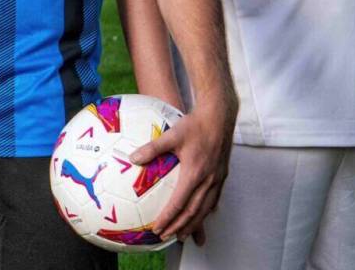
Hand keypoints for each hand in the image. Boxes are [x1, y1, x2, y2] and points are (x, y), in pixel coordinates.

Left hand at [130, 96, 234, 243]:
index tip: (158, 228)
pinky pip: (214, 199)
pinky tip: (201, 215)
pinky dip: (206, 211)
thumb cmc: (194, 125)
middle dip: (180, 227)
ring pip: (206, 208)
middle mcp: (208, 180)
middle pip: (194, 212)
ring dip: (194, 223)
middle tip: (167, 237)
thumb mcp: (170, 135)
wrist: (219, 117)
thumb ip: (151, 148)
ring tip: (184, 234)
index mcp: (195, 173)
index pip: (179, 203)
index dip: (168, 218)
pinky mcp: (222, 175)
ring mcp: (217, 179)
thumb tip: (132, 158)